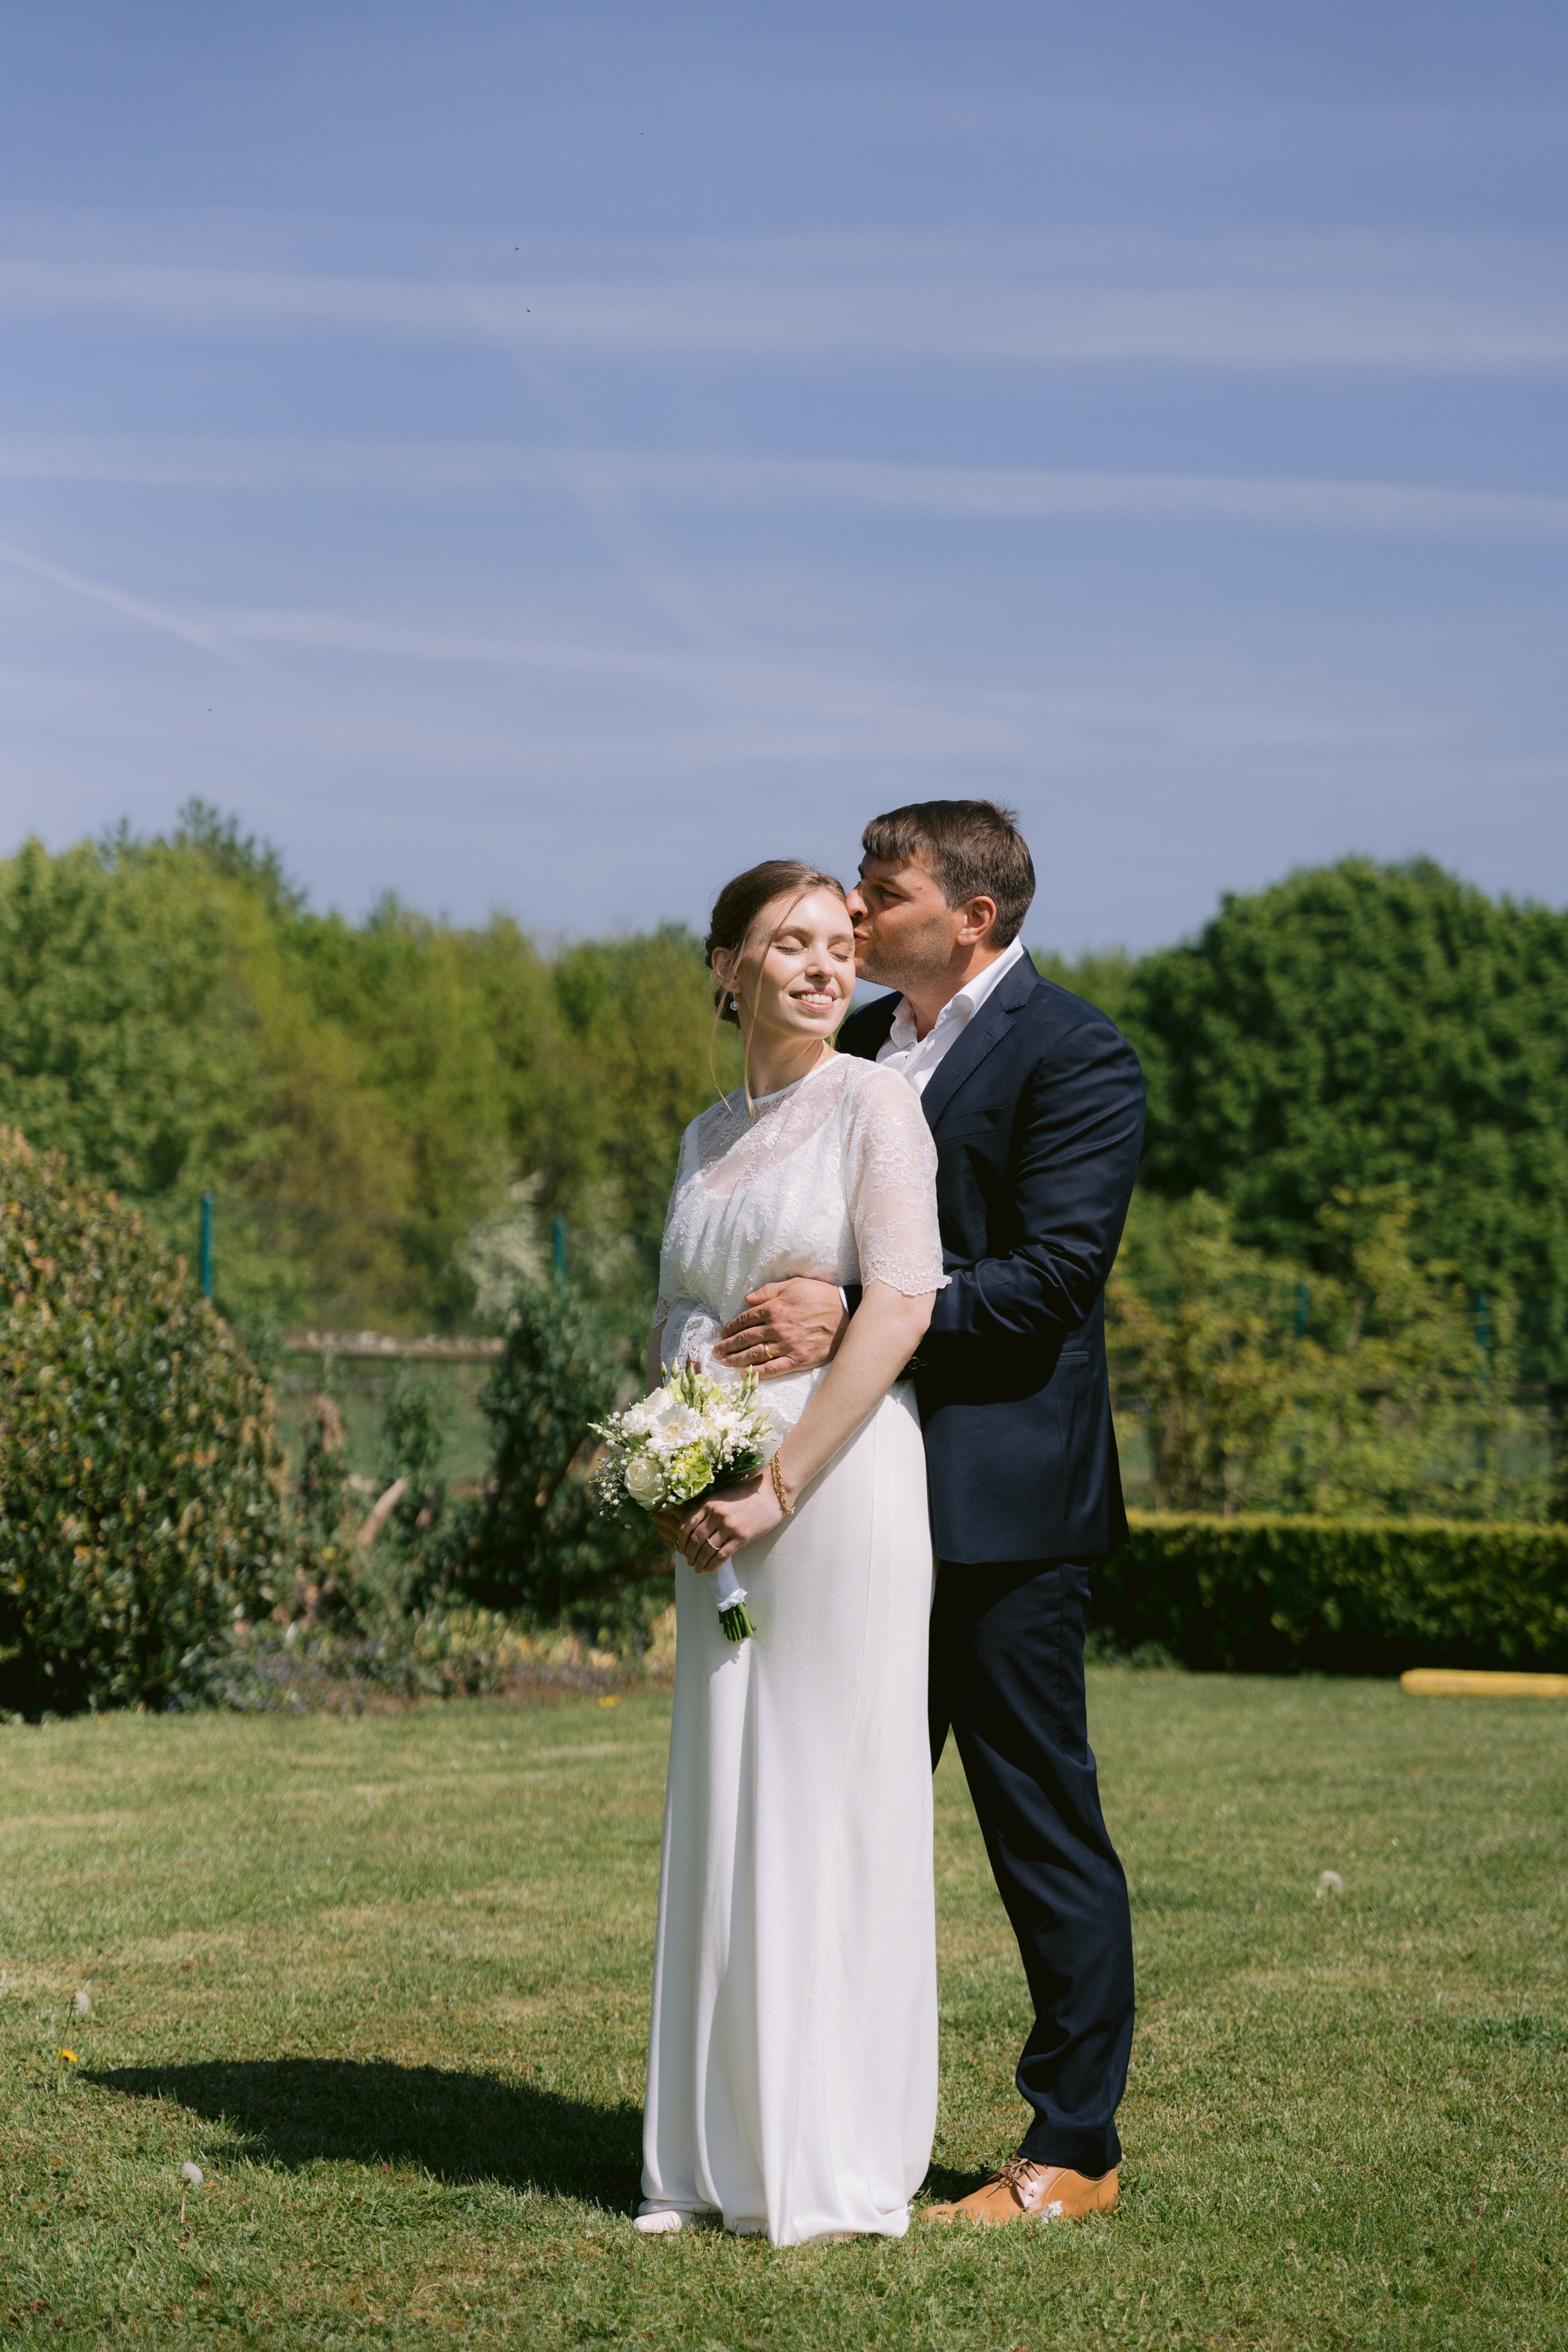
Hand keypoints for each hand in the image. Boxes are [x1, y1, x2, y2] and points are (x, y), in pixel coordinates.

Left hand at [671, 1473, 782, 1568]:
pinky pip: (722, 1555)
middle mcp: (716, 1514)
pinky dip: (713, 1565)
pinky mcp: (742, 1537)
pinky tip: (709, 1569)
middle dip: (689, 1555)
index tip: (682, 1549)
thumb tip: (694, 1529)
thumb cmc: (746, 1494)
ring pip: (706, 1550)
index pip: (685, 1525)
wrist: (771, 1493)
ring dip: (699, 1562)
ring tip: (698, 1568)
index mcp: (708, 1503)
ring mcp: (729, 1526)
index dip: (681, 1541)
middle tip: (689, 1562)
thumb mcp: (722, 1496)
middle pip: (695, 1540)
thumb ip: (708, 1509)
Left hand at [714, 1277, 848, 1377]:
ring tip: (724, 1363)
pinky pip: (772, 1369)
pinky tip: (745, 1375)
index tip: (722, 1334)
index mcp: (774, 1308)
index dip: (730, 1328)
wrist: (847, 1314)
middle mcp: (777, 1328)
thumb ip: (768, 1291)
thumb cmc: (821, 1296)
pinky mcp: (797, 1360)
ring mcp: (786, 1346)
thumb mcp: (794, 1285)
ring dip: (736, 1360)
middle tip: (716, 1352)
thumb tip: (747, 1299)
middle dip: (727, 1346)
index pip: (745, 1319)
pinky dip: (757, 1373)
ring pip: (754, 1355)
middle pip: (745, 1339)